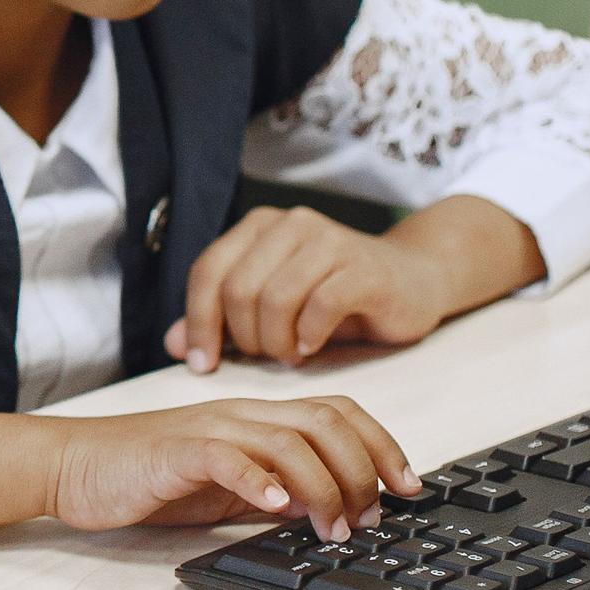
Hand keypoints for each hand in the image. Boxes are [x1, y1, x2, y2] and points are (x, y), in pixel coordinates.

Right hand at [40, 397, 415, 543]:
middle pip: (326, 421)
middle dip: (365, 468)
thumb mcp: (226, 485)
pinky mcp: (177, 451)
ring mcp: (210, 428)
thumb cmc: (148, 477)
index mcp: (257, 419)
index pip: (336, 412)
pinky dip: (259, 480)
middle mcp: (241, 415)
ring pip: (289, 439)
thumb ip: (274, 488)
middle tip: (372, 517)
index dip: (382, 445)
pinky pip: (226, 456)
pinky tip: (277, 507)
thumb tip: (328, 509)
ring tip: (332, 527)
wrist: (76, 465)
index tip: (408, 486)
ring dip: (324, 486)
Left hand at [164, 201, 533, 370]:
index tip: (201, 365)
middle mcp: (290, 225)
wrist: (414, 280)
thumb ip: (222, 321)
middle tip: (264, 357)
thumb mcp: (272, 308)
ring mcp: (328, 241)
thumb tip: (175, 346)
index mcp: (259, 227)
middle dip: (243, 337)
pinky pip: (318, 306)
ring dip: (276, 342)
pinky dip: (308, 336)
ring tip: (290, 354)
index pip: (207, 272)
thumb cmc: (336, 296)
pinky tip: (313, 346)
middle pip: (237, 289)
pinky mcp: (362, 268)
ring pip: (274, 299)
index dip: (198, 322)